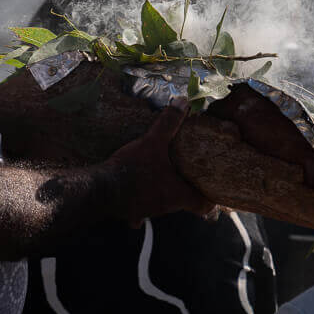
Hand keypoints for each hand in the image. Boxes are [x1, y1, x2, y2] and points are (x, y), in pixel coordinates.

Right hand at [108, 98, 216, 222]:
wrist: (102, 189)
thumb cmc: (133, 169)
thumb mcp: (153, 142)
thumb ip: (169, 123)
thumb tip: (184, 102)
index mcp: (178, 195)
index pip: (204, 206)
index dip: (210, 199)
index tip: (211, 189)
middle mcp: (166, 207)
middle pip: (184, 202)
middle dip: (186, 188)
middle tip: (189, 172)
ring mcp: (147, 211)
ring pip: (162, 203)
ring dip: (164, 190)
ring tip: (163, 173)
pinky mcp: (131, 209)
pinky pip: (140, 207)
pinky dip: (141, 198)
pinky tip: (136, 185)